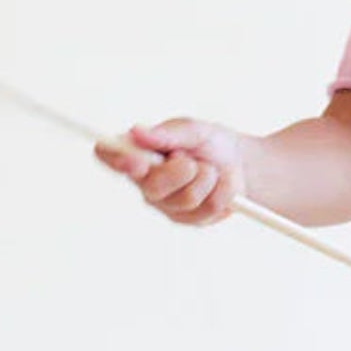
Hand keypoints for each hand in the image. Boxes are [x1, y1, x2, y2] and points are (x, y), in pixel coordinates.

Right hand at [93, 118, 247, 226]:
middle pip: (152, 185)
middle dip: (179, 171)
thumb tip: (137, 131)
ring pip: (186, 198)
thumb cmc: (209, 143)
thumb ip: (167, 133)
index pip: (108, 156)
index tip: (136, 160)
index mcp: (138, 154)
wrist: (241, 164)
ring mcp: (166, 205)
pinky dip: (222, 191)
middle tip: (192, 160)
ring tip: (210, 170)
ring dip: (207, 178)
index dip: (115, 160)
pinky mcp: (188, 220)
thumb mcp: (193, 130)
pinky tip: (219, 185)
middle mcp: (145, 182)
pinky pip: (207, 208)